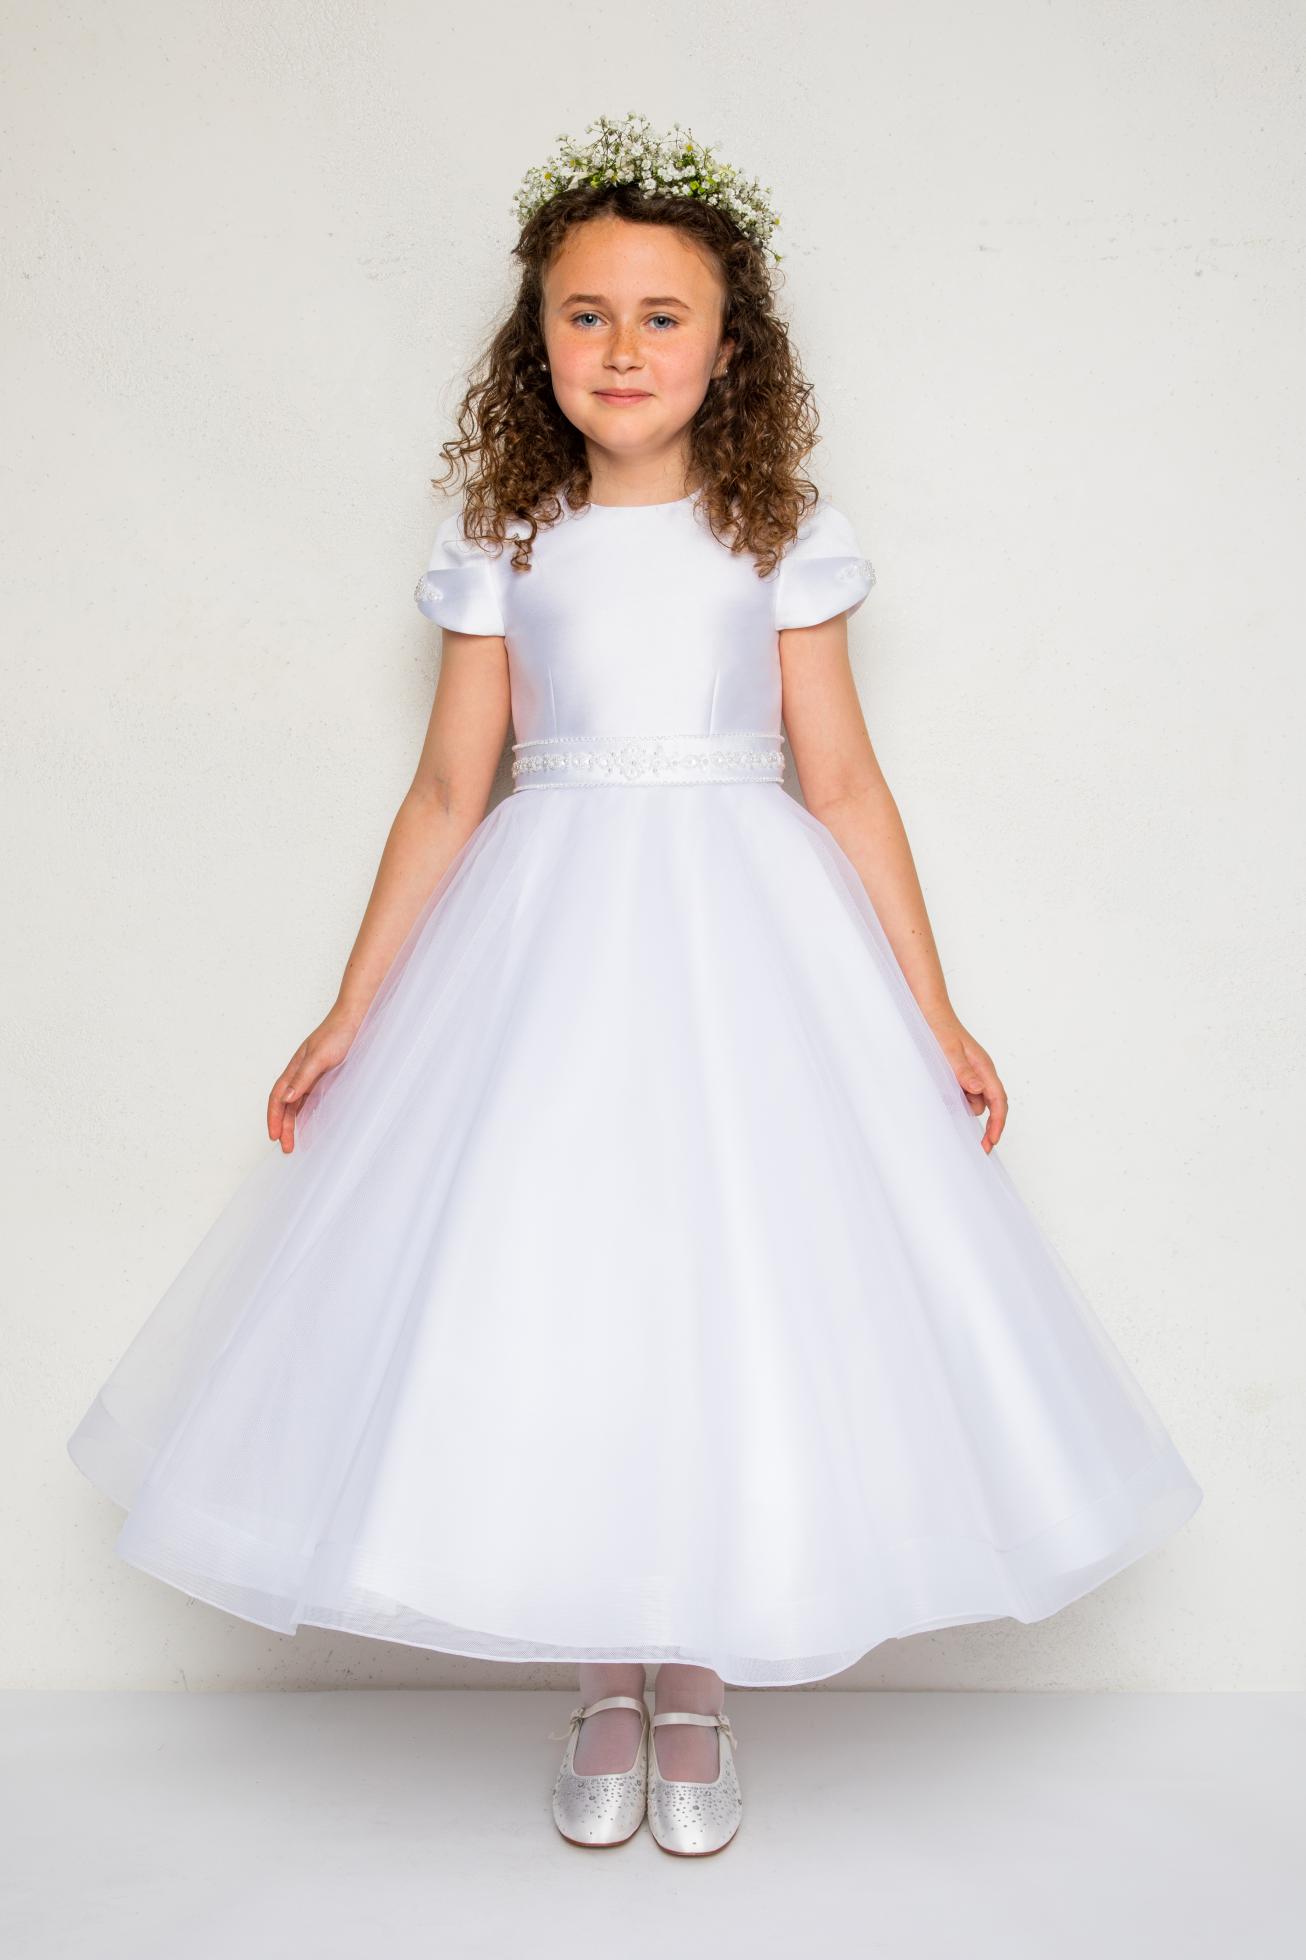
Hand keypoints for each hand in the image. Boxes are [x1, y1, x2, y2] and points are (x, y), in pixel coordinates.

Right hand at [267, 1006, 361, 1154]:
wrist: (354, 1019)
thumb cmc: (337, 1034)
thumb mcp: (319, 1057)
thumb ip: (303, 1077)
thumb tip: (286, 1098)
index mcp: (294, 1068)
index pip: (277, 1097)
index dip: (274, 1117)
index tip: (274, 1136)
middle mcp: (299, 1073)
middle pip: (285, 1105)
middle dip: (283, 1126)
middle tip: (286, 1147)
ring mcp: (311, 1075)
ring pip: (296, 1104)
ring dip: (292, 1122)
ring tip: (293, 1141)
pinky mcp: (323, 1076)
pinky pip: (308, 1099)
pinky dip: (304, 1113)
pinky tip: (307, 1122)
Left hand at [924, 1011, 1007, 1152]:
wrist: (928, 1008)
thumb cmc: (938, 1027)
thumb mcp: (947, 1050)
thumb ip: (962, 1070)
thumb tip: (979, 1090)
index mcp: (983, 1067)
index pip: (998, 1101)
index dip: (998, 1124)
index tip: (991, 1142)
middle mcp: (981, 1071)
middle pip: (991, 1106)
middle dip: (987, 1125)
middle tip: (978, 1147)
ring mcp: (971, 1072)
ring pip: (975, 1101)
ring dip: (964, 1108)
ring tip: (946, 1108)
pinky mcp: (959, 1072)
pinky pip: (963, 1093)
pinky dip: (956, 1100)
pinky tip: (943, 1099)